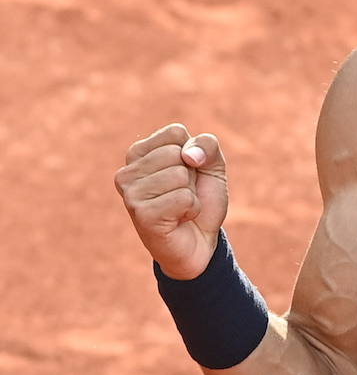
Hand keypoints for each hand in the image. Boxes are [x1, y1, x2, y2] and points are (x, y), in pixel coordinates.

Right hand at [115, 123, 227, 279]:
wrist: (200, 242)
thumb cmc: (200, 200)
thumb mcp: (211, 166)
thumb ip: (207, 145)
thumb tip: (188, 155)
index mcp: (138, 153)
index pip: (175, 132)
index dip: (193, 155)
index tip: (185, 175)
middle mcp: (127, 172)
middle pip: (177, 153)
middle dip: (191, 176)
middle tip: (182, 195)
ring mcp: (130, 194)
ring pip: (179, 174)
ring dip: (191, 194)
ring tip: (179, 208)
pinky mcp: (141, 214)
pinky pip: (183, 197)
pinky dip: (191, 209)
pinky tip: (179, 220)